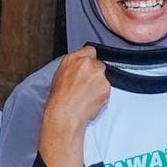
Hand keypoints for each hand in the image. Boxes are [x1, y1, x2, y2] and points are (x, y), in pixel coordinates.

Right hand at [38, 49, 109, 166]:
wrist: (65, 115)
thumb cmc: (58, 99)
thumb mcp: (59, 75)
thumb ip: (73, 66)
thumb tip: (81, 65)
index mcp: (73, 59)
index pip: (90, 50)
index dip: (90, 60)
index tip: (88, 67)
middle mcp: (88, 64)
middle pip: (99, 64)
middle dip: (95, 73)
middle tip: (86, 85)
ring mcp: (99, 75)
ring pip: (104, 76)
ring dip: (99, 84)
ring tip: (86, 95)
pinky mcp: (106, 87)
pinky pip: (107, 88)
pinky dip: (101, 93)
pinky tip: (91, 100)